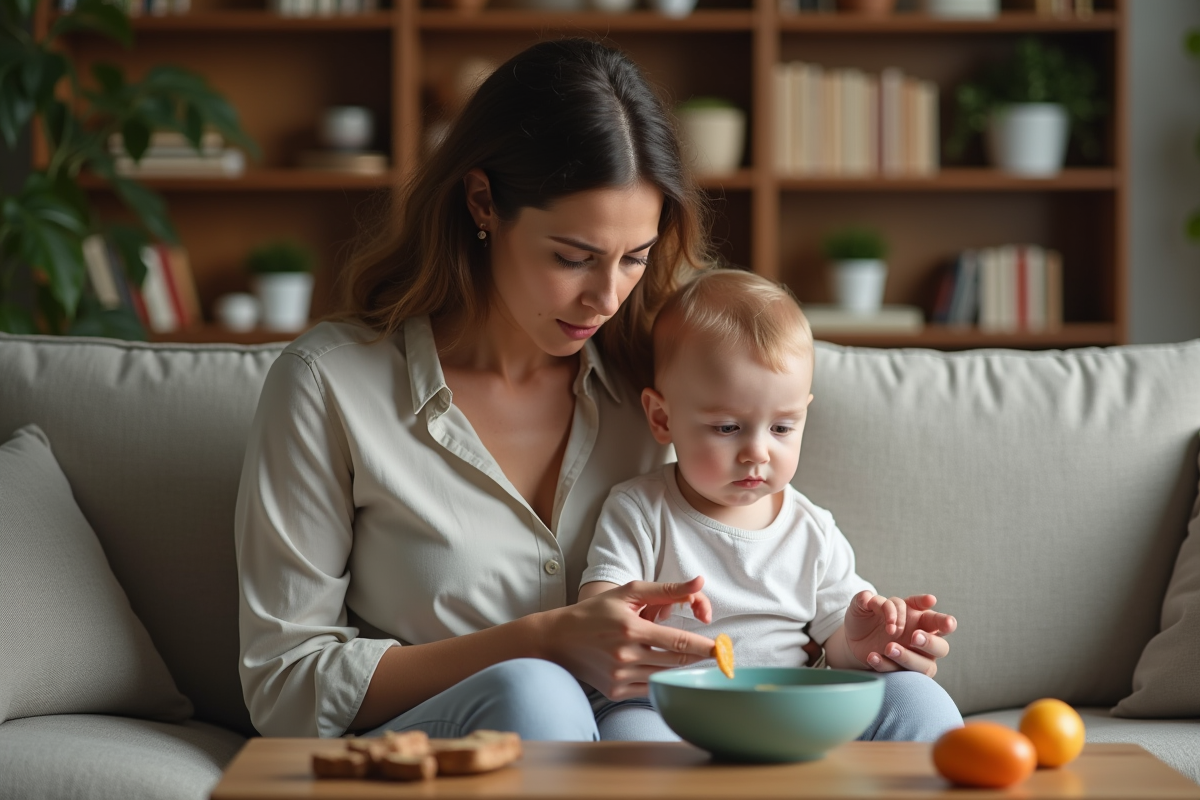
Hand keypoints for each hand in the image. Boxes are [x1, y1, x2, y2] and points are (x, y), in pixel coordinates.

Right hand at [542, 576, 715, 699]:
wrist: (558, 640)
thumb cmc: (595, 613)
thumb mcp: (628, 593)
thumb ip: (666, 589)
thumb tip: (699, 582)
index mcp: (631, 629)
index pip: (678, 642)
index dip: (704, 647)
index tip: (721, 648)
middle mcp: (626, 656)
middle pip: (676, 661)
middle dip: (696, 657)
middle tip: (712, 653)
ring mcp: (620, 677)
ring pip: (664, 676)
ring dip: (678, 668)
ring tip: (686, 657)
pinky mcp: (615, 691)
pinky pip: (648, 689)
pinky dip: (659, 679)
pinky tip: (660, 667)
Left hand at [843, 591, 956, 677]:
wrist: (853, 639)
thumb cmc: (866, 618)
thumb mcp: (864, 605)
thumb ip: (868, 600)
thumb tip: (868, 598)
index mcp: (920, 620)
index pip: (938, 620)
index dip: (943, 619)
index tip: (936, 613)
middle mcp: (922, 641)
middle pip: (941, 647)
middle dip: (930, 642)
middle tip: (914, 636)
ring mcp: (914, 659)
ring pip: (925, 666)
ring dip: (908, 657)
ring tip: (889, 647)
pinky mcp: (900, 673)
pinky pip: (899, 674)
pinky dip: (885, 664)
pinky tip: (872, 656)